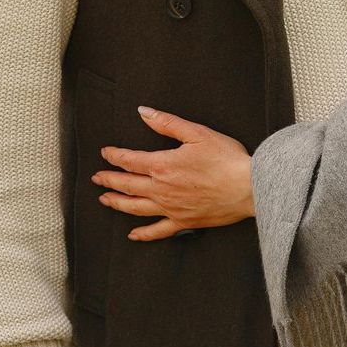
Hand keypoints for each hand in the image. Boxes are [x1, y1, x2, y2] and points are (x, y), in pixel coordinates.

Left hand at [94, 106, 253, 239]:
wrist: (249, 188)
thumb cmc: (227, 159)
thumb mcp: (197, 133)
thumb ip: (167, 123)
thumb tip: (144, 112)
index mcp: (163, 165)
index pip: (130, 160)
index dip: (114, 156)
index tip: (105, 153)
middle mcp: (161, 189)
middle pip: (127, 184)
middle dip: (109, 179)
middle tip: (97, 177)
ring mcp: (171, 208)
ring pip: (135, 207)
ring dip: (117, 203)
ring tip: (105, 199)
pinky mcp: (184, 222)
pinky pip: (157, 231)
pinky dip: (143, 233)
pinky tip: (133, 234)